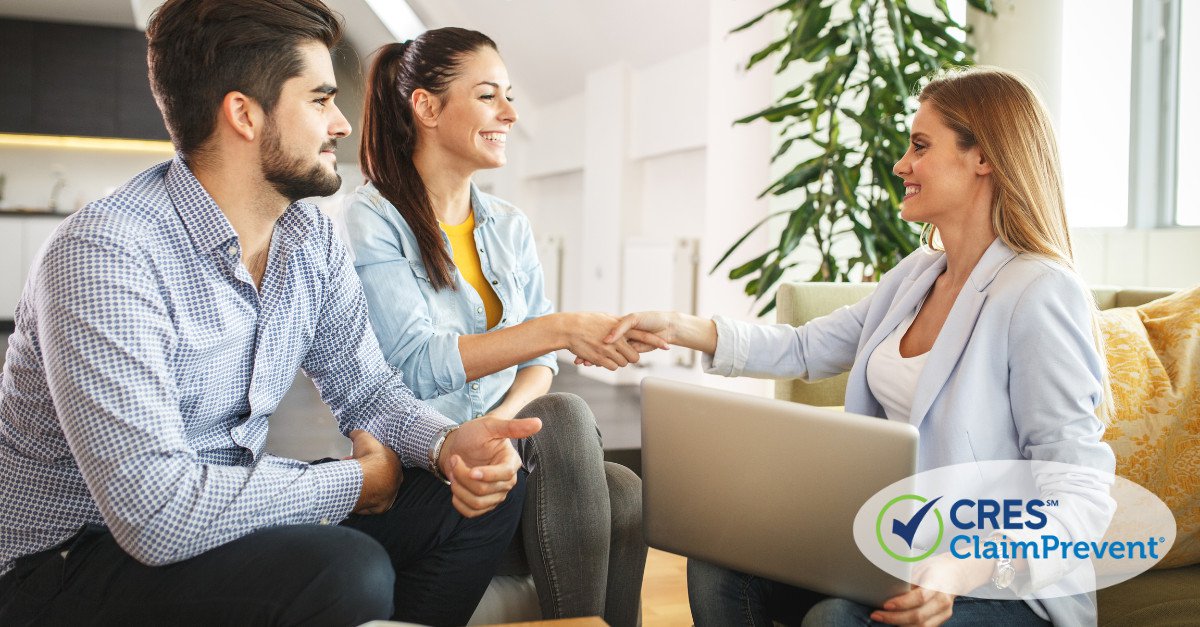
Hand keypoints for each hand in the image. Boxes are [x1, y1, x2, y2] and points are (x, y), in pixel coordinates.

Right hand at [350, 429, 402, 514]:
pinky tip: (352, 495)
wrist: (368, 477)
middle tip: (350, 470)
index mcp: (395, 463)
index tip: (355, 459)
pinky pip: (371, 505)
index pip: (381, 462)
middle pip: (378, 476)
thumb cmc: (369, 456)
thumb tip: (352, 432)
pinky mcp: (382, 507)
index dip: (366, 459)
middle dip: (364, 472)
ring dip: (363, 486)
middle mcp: (396, 479)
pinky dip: (362, 500)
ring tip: (347, 481)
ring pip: (375, 490)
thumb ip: (358, 434)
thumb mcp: (362, 437)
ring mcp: (390, 494)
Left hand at [439, 416, 541, 517]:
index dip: (488, 475)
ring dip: (458, 488)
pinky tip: (456, 485)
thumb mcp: (490, 425)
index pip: (505, 474)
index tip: (471, 470)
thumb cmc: (474, 434)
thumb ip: (513, 426)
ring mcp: (496, 495)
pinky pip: (471, 512)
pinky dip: (458, 501)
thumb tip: (538, 423)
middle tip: (454, 460)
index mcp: (511, 462)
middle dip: (463, 475)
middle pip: (485, 489)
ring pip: (477, 503)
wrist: (457, 446)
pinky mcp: (484, 505)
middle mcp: (507, 481)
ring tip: (453, 472)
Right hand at [561, 312, 666, 370]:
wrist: (569, 328)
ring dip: (619, 361)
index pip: (644, 335)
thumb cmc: (586, 321)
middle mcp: (617, 339)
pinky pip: (613, 367)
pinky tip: (603, 358)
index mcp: (621, 327)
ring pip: (624, 363)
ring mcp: (609, 349)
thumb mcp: (605, 317)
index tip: (667, 345)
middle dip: (631, 358)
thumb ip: (618, 323)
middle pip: (634, 357)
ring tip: (609, 353)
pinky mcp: (600, 358)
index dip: (656, 341)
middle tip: (623, 353)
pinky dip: (610, 365)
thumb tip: (626, 324)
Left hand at [871, 552, 990, 625]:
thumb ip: (907, 579)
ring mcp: (944, 613)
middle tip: (876, 615)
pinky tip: (894, 623)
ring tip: (881, 618)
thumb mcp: (920, 567)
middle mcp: (943, 602)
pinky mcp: (941, 620)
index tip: (885, 605)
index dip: (902, 603)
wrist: (957, 574)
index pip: (920, 598)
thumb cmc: (934, 568)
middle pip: (919, 616)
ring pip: (921, 626)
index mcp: (938, 585)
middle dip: (894, 618)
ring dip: (899, 625)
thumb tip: (885, 586)